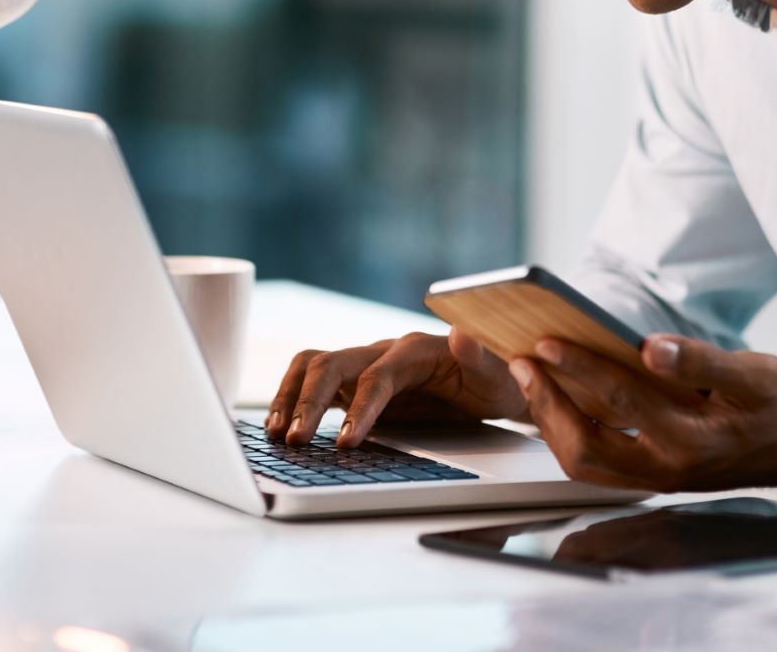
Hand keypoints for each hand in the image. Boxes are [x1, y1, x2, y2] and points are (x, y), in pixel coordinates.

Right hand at [267, 328, 527, 446]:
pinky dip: (293, 402)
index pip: (377, 376)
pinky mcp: (355, 384)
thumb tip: (462, 335)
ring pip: (313, 367)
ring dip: (291, 397)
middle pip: (332, 364)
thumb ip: (480, 355)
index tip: (347, 441)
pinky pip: (314, 384)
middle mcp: (383, 351)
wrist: (495, 383)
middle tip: (295, 441)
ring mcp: (366, 366)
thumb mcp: (499, 373)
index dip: (360, 407)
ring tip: (277, 434)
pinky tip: (282, 429)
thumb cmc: (498, 380)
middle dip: (309, 402)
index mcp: (415, 350)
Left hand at [507, 334, 776, 495]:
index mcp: (691, 439)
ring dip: (552, 423)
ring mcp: (660, 477)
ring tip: (532, 380)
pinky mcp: (658, 476)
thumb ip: (700, 361)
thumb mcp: (753, 374)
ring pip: (586, 463)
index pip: (618, 399)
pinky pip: (600, 464)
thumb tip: (652, 347)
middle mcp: (668, 467)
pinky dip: (571, 436)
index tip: (544, 341)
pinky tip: (559, 404)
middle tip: (521, 361)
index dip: (577, 368)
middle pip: (585, 445)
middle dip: (546, 403)